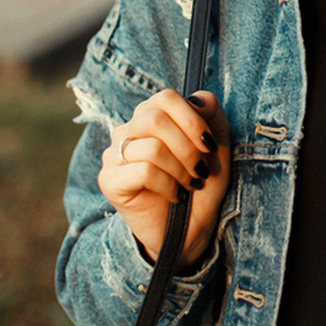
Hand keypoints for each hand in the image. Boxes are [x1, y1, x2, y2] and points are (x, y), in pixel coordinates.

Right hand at [98, 90, 231, 269]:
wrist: (190, 228)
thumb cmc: (201, 181)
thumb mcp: (216, 143)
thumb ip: (211, 113)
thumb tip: (196, 99)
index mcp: (150, 115)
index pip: (166, 97)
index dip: (192, 119)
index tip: (209, 144)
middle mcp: (127, 130)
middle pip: (156, 120)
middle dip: (188, 148)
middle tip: (201, 170)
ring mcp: (113, 155)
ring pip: (152, 148)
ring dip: (181, 169)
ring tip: (189, 183)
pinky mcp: (109, 180)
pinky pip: (144, 171)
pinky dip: (169, 184)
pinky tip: (175, 195)